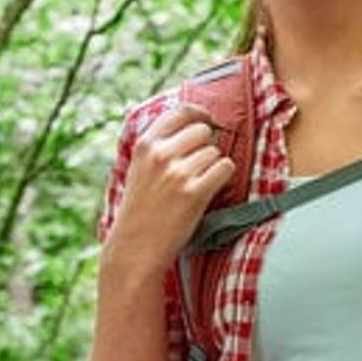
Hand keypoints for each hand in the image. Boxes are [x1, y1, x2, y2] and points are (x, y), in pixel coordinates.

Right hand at [102, 103, 235, 279]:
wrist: (135, 248)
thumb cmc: (141, 210)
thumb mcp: (139, 169)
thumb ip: (159, 146)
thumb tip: (193, 122)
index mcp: (145, 145)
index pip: (181, 112)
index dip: (200, 115)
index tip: (208, 121)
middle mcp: (160, 154)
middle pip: (203, 131)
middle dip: (207, 146)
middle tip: (199, 167)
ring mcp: (178, 173)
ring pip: (216, 152)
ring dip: (213, 166)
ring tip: (197, 185)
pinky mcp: (194, 192)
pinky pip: (226, 168)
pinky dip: (223, 178)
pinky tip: (210, 190)